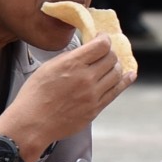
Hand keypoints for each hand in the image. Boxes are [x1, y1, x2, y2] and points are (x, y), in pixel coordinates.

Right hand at [0, 37, 134, 161]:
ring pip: (117, 73)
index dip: (104, 38)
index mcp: (72, 64)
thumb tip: (85, 50)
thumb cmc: (34, 96)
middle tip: (105, 52)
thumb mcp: (48, 67)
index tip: (102, 38)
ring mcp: (93, 94)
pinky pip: (116, 91)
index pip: (101, 45)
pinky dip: (125, 81)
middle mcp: (86, 78)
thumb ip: (70, 57)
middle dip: (110, 52)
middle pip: (111, 58)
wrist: (32, 124)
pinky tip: (129, 75)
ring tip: (112, 64)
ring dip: (116, 65)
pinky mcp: (96, 108)